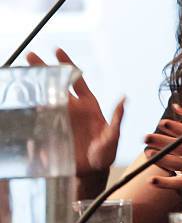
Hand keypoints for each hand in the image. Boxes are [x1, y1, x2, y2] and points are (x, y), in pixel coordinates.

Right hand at [27, 48, 123, 177]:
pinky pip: (37, 124)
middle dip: (42, 69)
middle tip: (30, 56)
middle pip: (54, 85)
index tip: (57, 50)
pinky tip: (16, 110)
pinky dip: (27, 118)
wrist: (92, 172)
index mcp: (87, 105)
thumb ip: (117, 119)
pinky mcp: (50, 134)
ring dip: (31, 89)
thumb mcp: (113, 136)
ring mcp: (59, 120)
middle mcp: (71, 109)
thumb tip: (124, 99)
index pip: (76, 80)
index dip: (67, 65)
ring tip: (18, 78)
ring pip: (43, 100)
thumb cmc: (105, 152)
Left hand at [145, 101, 181, 197]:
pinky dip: (164, 183)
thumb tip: (175, 105)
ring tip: (147, 152)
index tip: (162, 123)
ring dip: (159, 159)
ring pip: (175, 164)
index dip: (175, 127)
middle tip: (146, 137)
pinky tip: (151, 180)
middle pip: (179, 147)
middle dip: (161, 141)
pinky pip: (176, 184)